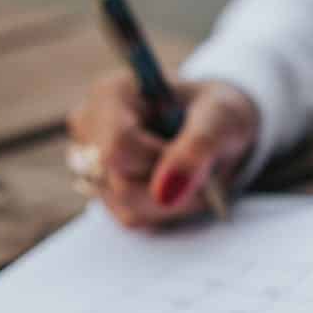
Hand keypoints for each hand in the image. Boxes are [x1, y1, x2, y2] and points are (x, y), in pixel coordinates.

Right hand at [67, 71, 257, 227]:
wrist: (218, 128)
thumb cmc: (218, 112)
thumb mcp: (222, 118)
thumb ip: (198, 146)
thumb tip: (165, 191)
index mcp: (112, 94)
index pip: (118, 147)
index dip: (162, 162)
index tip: (196, 155)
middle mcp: (91, 127)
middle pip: (121, 182)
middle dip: (172, 184)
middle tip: (202, 168)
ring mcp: (91, 162)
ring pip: (126, 206)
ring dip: (173, 201)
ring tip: (194, 176)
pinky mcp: (103, 192)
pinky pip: (132, 218)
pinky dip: (166, 210)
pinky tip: (179, 187)